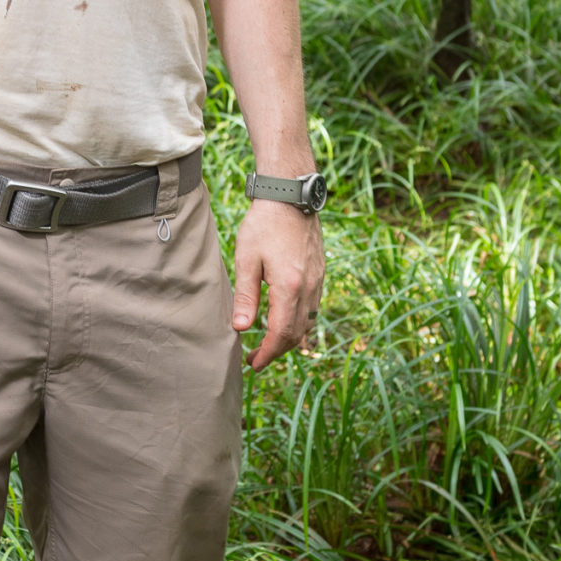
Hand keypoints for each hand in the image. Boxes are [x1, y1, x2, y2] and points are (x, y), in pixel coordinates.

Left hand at [231, 200, 324, 371]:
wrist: (290, 196)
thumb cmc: (263, 225)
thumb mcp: (247, 260)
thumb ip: (245, 296)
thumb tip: (241, 328)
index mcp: (289, 287)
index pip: (281, 333)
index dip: (267, 353)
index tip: (253, 364)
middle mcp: (309, 288)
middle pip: (296, 333)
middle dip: (276, 351)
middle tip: (255, 359)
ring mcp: (318, 281)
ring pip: (307, 323)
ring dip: (289, 339)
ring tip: (268, 345)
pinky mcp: (320, 274)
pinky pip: (313, 308)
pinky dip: (299, 323)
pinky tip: (286, 322)